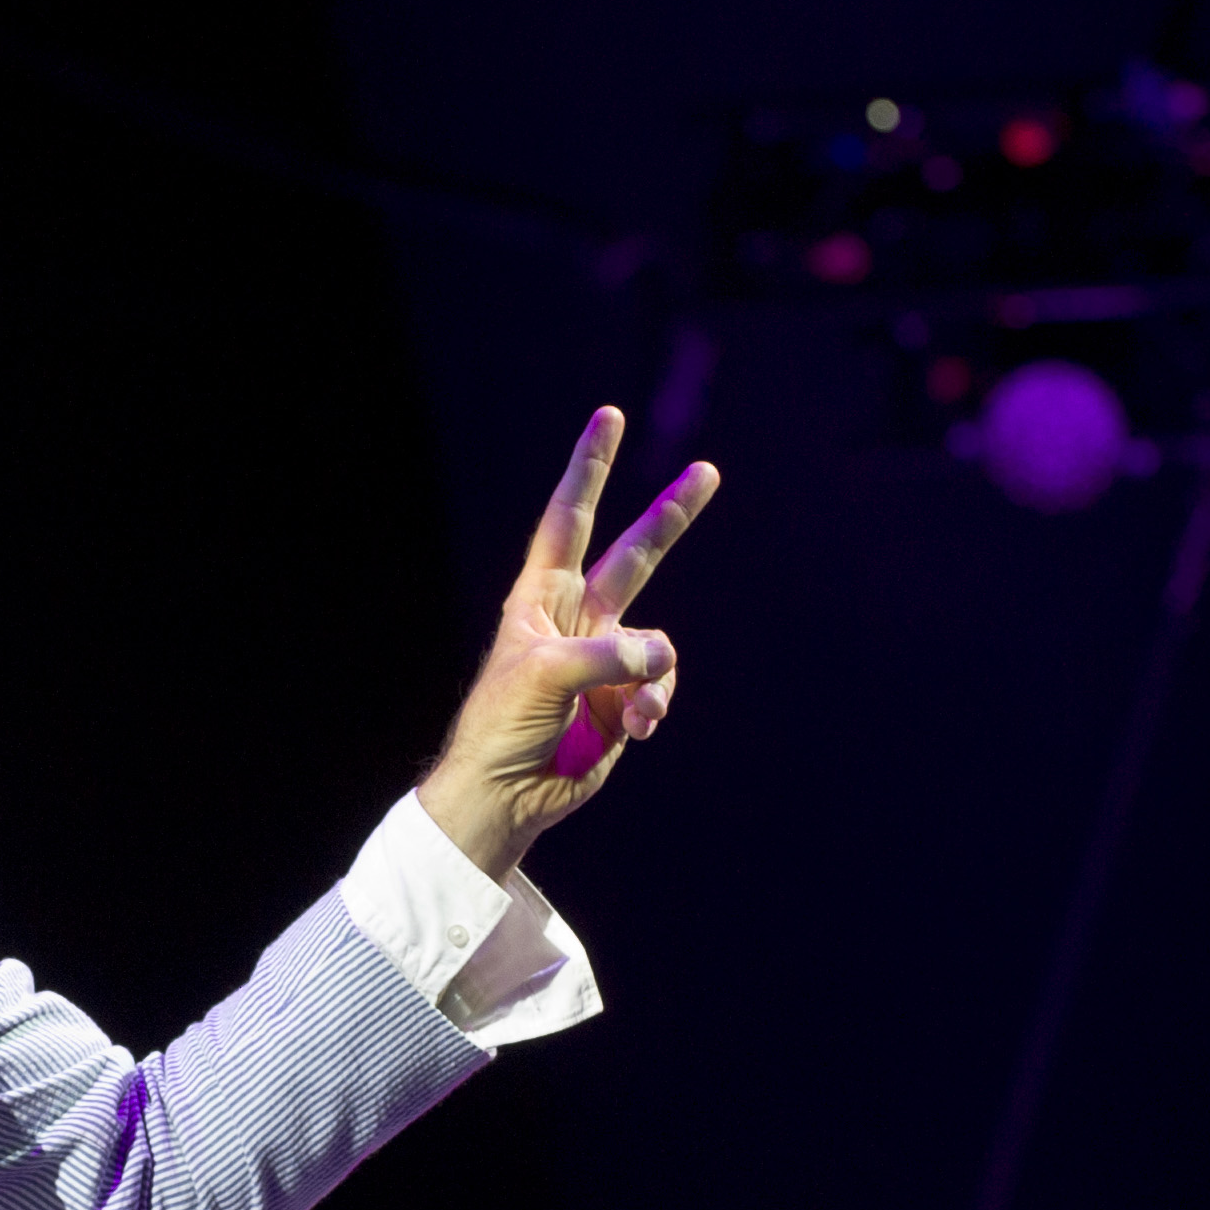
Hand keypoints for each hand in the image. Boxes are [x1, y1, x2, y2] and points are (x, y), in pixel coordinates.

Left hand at [416, 407, 712, 879]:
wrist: (505, 792)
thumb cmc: (503, 724)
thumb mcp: (546, 674)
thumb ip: (607, 653)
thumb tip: (662, 656)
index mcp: (541, 597)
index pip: (568, 519)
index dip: (589, 468)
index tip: (608, 417)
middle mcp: (577, 619)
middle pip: (634, 554)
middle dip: (670, 516)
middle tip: (706, 470)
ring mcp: (606, 661)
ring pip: (658, 643)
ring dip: (653, 676)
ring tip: (634, 712)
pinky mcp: (626, 700)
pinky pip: (662, 687)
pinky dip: (655, 706)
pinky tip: (636, 730)